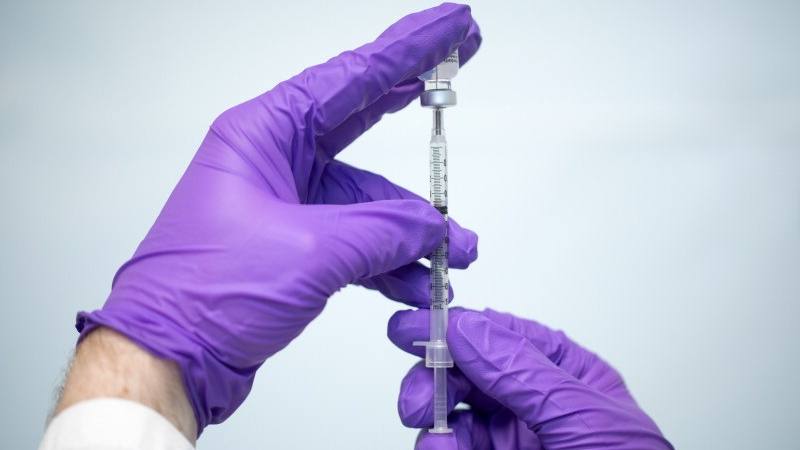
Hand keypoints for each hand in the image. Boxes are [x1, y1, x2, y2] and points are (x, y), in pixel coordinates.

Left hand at [76, 3, 480, 433]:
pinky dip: (388, 258)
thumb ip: (380, 232)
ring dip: (412, 225)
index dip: (409, 50)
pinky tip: (418, 279)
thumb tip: (431, 228)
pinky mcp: (294, 241)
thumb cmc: (203, 294)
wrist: (171, 357)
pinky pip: (355, 237)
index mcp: (263, 134)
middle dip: (415, 102)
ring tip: (455, 249)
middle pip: (360, 117)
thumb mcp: (307, 252)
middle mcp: (274, 159)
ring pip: (366, 196)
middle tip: (458, 68)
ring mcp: (285, 201)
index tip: (450, 27)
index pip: (351, 78)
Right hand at [388, 308, 672, 448]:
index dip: (460, 326)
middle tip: (419, 395)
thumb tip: (470, 329)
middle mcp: (536, 407)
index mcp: (569, 378)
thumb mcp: (582, 419)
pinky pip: (451, 448)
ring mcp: (512, 441)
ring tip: (433, 435)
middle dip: (437, 376)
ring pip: (451, 413)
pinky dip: (437, 447)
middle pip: (469, 371)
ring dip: (432, 417)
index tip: (417, 327)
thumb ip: (522, 371)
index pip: (507, 336)